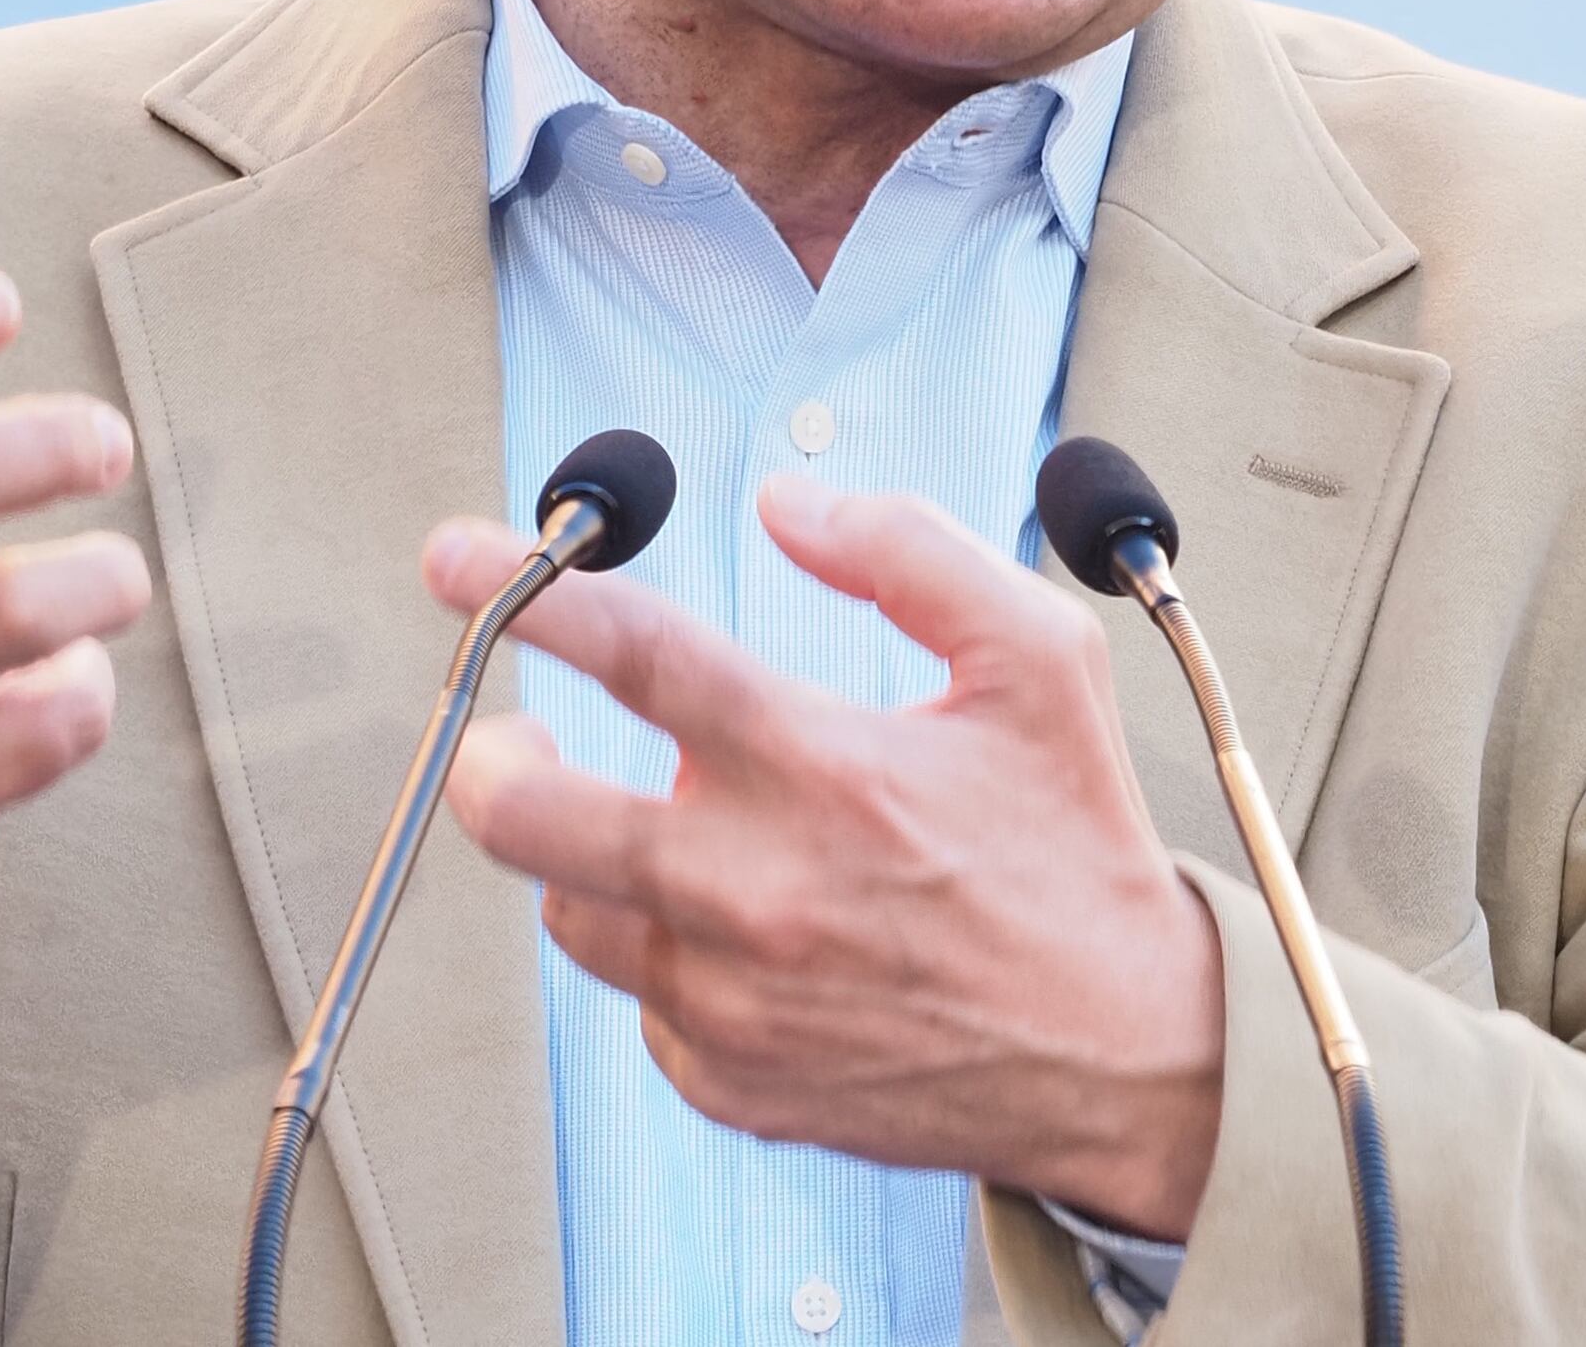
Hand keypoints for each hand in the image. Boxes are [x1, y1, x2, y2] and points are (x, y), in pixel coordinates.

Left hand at [429, 474, 1225, 1236]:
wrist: (1129, 1058)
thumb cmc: (1079, 855)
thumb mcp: (1039, 662)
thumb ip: (909, 554)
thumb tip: (791, 503)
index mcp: (822, 769)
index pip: (634, 654)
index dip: (525, 590)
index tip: (456, 556)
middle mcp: (754, 890)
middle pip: (525, 812)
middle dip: (487, 754)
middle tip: (516, 729)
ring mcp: (730, 1000)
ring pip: (571, 909)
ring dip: (594, 855)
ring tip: (669, 831)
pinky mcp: (728, 1082)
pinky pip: (642, 1003)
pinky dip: (670, 956)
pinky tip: (748, 934)